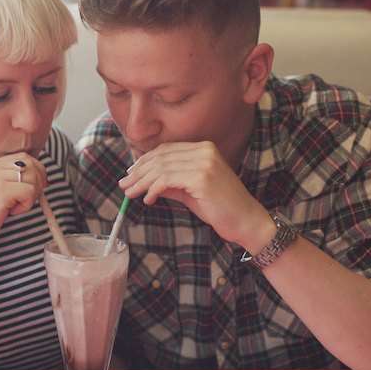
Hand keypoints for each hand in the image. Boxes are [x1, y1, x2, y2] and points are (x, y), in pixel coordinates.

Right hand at [0, 153, 47, 252]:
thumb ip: (11, 180)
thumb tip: (42, 178)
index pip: (25, 157)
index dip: (36, 172)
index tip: (36, 188)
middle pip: (32, 165)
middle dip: (37, 183)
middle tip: (26, 200)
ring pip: (33, 178)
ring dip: (31, 196)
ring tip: (13, 207)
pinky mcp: (2, 191)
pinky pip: (30, 192)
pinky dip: (26, 205)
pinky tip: (11, 212)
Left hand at [118, 142, 273, 248]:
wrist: (246, 221)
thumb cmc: (221, 208)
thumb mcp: (190, 192)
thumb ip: (170, 184)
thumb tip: (145, 182)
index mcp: (204, 149)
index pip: (166, 150)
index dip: (145, 161)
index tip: (131, 174)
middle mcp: (204, 151)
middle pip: (161, 157)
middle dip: (138, 172)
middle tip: (124, 185)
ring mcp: (204, 163)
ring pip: (161, 168)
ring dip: (141, 182)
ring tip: (130, 193)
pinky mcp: (201, 178)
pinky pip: (167, 180)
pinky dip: (153, 189)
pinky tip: (148, 199)